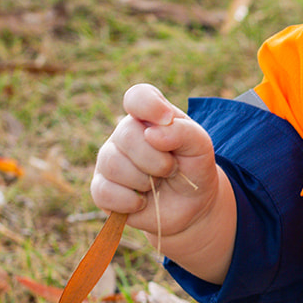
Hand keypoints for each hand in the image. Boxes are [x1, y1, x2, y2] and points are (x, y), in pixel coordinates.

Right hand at [91, 84, 233, 279]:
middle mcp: (124, 134)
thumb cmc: (193, 167)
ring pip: (114, 164)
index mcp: (148, 117)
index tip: (167, 119)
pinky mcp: (101, 189)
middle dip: (157, 160)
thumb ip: (182, 132)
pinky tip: (142, 201)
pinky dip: (130, 202)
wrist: (192, 205)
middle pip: (126, 135)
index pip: (137, 97)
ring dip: (144, 181)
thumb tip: (151, 134)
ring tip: (156, 184)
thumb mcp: (200, 146)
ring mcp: (109, 160)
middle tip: (171, 170)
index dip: (149, 105)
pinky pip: (104, 192)